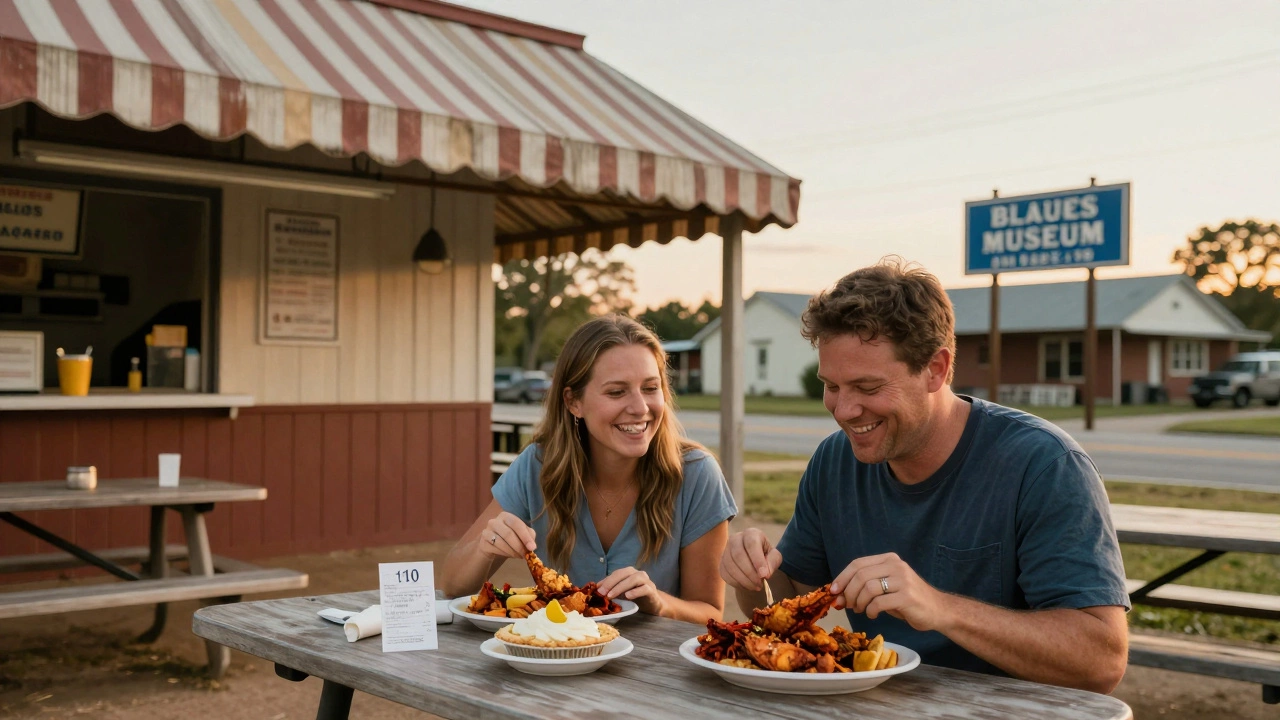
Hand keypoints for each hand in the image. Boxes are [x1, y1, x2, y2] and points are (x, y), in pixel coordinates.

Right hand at [480, 512, 536, 559]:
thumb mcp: (521, 534)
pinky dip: (504, 553)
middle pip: (508, 534)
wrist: (491, 545)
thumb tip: (532, 546)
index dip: (525, 536)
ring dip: (512, 552)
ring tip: (519, 556)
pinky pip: (495, 549)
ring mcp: (486, 531)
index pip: (517, 524)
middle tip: (526, 555)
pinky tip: (510, 555)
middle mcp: (494, 521)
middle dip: (519, 546)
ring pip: (501, 542)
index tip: (532, 548)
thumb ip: (529, 536)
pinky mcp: (482, 542)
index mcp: (506, 516)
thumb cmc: (509, 537)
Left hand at [597, 567, 662, 614]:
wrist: (654, 604)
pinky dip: (635, 591)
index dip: (606, 580)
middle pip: (624, 573)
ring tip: (611, 596)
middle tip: (602, 593)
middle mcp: (638, 574)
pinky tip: (628, 596)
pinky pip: (644, 588)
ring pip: (634, 579)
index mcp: (630, 573)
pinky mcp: (652, 591)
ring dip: (621, 587)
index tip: (596, 590)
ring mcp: (646, 581)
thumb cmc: (636, 596)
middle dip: (611, 582)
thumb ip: (611, 589)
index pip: (616, 573)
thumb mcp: (622, 592)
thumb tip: (596, 589)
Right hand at [719, 528, 782, 591]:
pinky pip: (725, 574)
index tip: (764, 575)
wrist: (754, 560)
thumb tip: (765, 573)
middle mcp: (735, 538)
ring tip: (755, 587)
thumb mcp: (774, 556)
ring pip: (730, 566)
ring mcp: (726, 550)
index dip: (757, 560)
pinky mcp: (721, 563)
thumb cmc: (766, 556)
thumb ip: (773, 562)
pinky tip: (747, 586)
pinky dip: (737, 583)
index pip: (751, 544)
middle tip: (760, 584)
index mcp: (751, 533)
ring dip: (744, 580)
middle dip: (750, 573)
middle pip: (738, 555)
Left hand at [830, 552, 947, 631]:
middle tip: (847, 605)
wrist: (937, 610)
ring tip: (860, 610)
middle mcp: (896, 566)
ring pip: (868, 588)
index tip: (833, 591)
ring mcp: (903, 580)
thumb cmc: (907, 600)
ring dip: (858, 602)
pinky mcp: (907, 597)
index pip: (858, 564)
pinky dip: (870, 611)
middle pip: (860, 575)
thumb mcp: (886, 587)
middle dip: (848, 592)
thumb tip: (838, 595)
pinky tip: (872, 615)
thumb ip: (865, 587)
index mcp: (889, 559)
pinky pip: (878, 603)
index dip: (842, 578)